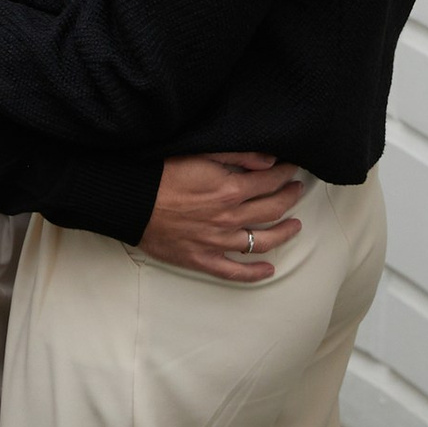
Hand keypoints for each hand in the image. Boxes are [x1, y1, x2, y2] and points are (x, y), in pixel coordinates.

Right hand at [140, 149, 306, 282]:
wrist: (130, 201)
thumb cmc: (161, 174)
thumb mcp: (200, 154)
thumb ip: (238, 156)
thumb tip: (269, 160)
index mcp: (230, 190)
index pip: (270, 181)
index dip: (285, 174)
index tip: (292, 169)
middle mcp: (229, 218)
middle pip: (272, 210)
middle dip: (289, 198)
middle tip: (297, 191)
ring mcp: (217, 242)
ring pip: (262, 242)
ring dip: (284, 234)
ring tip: (295, 226)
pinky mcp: (202, 259)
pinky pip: (234, 271)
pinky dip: (254, 272)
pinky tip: (268, 269)